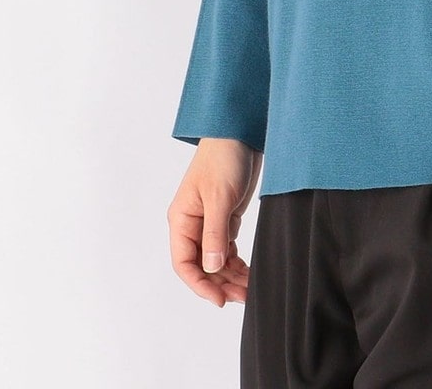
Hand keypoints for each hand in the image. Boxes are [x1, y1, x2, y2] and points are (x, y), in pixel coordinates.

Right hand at [167, 137, 261, 306]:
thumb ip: (214, 233)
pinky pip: (228, 250)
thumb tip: (210, 268)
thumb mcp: (219, 197)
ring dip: (231, 277)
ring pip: (216, 261)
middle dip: (220, 284)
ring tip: (250, 289)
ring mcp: (209, 223)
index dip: (199, 284)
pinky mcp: (225, 218)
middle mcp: (192, 224)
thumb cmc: (223, 158)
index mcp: (181, 219)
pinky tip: (249, 273)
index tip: (219, 299)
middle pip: (201, 266)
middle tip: (243, 296)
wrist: (240, 133)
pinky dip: (237, 263)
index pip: (184, 263)